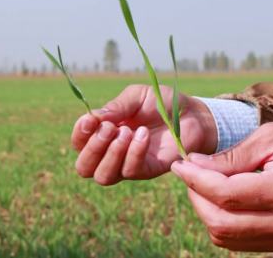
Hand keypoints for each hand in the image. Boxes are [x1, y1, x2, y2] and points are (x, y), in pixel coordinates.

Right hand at [71, 84, 216, 184]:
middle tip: (109, 128)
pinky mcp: (148, 170)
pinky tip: (143, 135)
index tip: (90, 120)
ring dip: (111, 154)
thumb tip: (94, 118)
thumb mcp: (137, 96)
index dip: (79, 134)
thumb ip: (116, 106)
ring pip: (104, 176)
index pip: (79, 143)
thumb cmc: (162, 103)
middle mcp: (112, 152)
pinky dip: (133, 153)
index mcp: (104, 132)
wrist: (192, 112)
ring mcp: (129, 164)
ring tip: (127, 132)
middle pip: (84, 167)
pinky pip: (130, 171)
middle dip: (92, 148)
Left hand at [170, 121, 272, 252]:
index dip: (196, 180)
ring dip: (207, 212)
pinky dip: (223, 221)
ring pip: (226, 237)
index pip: (226, 194)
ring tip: (205, 184)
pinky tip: (222, 199)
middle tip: (189, 173)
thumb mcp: (269, 137)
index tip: (179, 164)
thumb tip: (193, 165)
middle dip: (196, 197)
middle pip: (221, 223)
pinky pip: (240, 241)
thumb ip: (230, 157)